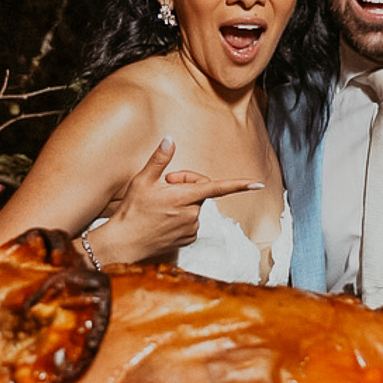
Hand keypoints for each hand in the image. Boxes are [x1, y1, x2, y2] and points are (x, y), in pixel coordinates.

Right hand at [86, 139, 262, 265]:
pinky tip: (164, 218)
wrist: (124, 243)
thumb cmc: (132, 210)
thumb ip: (159, 159)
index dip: (239, 185)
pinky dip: (182, 216)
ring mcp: (191, 228)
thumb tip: (169, 139)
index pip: (217, 187)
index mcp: (184, 197)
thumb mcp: (143, 181)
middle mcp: (192, 214)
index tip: (258, 184)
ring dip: (183, 201)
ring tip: (161, 204)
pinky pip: (192, 220)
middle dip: (187, 183)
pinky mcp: (189, 239)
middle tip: (166, 182)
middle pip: (201, 191)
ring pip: (195, 206)